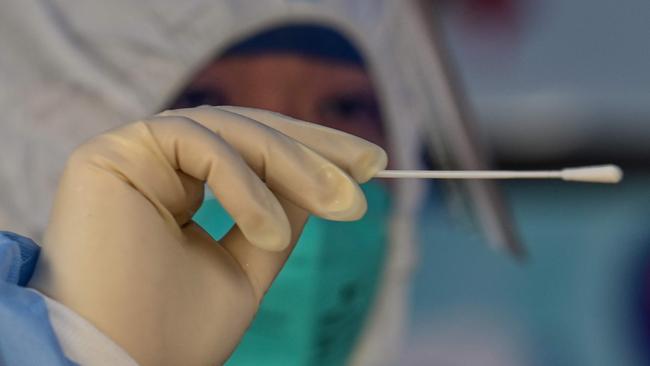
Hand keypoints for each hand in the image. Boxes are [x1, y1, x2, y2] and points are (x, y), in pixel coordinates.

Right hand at [29, 106, 386, 364]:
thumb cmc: (177, 331)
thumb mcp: (252, 259)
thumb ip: (280, 209)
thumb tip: (324, 174)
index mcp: (179, 189)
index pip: (249, 151)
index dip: (309, 151)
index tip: (369, 165)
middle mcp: (154, 165)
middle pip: (243, 129)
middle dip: (313, 147)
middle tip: (371, 168)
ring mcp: (130, 155)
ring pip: (228, 130)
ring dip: (293, 163)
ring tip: (341, 204)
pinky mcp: (109, 154)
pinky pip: (196, 143)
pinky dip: (242, 181)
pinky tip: (270, 229)